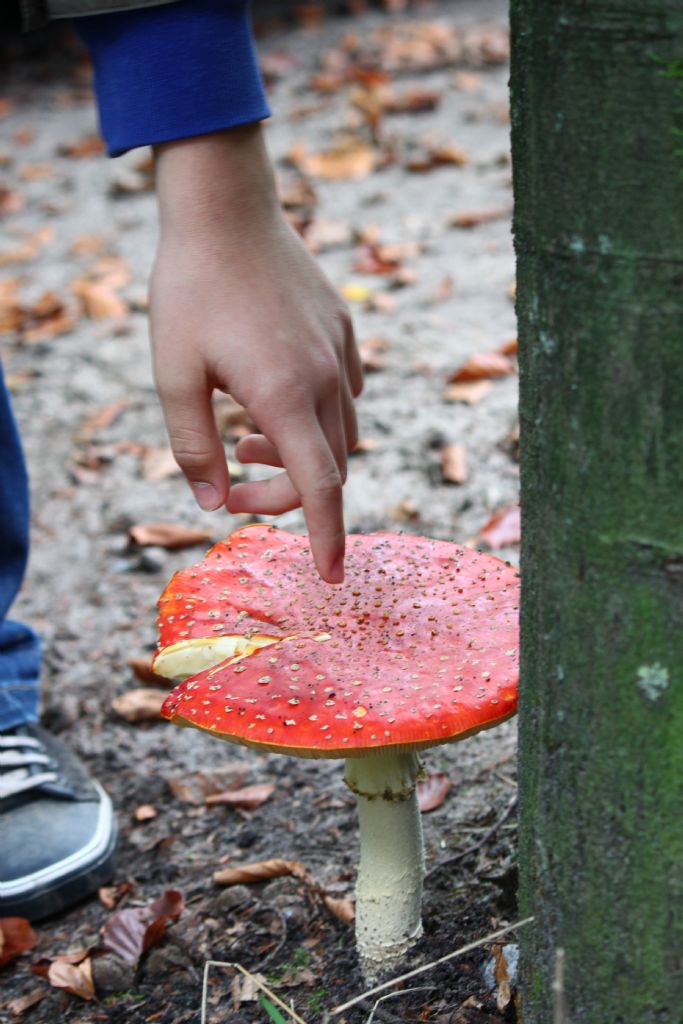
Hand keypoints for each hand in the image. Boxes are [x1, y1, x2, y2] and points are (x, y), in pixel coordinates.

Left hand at [150, 126, 362, 582]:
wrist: (225, 208)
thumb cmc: (190, 289)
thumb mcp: (173, 375)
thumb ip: (193, 448)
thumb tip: (212, 503)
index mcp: (284, 394)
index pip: (319, 487)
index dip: (326, 537)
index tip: (330, 576)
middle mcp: (324, 377)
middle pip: (328, 466)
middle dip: (286, 493)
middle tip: (233, 485)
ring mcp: (339, 349)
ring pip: (341, 431)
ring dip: (299, 454)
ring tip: (244, 438)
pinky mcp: (343, 328)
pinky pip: (346, 391)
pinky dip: (317, 417)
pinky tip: (277, 398)